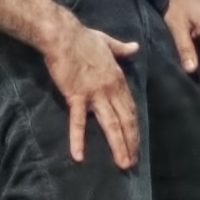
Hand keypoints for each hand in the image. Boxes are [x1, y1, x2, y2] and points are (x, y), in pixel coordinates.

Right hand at [39, 17, 140, 167]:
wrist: (62, 35)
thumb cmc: (83, 38)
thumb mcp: (108, 42)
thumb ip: (122, 49)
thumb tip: (135, 47)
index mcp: (118, 79)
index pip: (130, 108)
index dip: (134, 127)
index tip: (137, 143)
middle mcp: (110, 90)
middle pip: (125, 120)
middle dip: (130, 142)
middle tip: (133, 161)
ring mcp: (95, 94)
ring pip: (111, 124)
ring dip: (118, 145)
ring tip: (123, 163)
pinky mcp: (76, 96)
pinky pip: (78, 122)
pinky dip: (78, 139)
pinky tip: (79, 156)